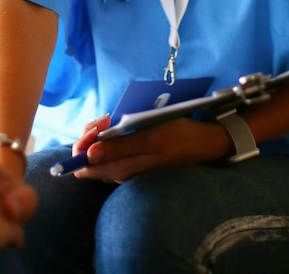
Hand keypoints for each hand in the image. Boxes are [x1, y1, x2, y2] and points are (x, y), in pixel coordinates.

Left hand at [72, 115, 230, 182]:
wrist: (205, 143)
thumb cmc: (179, 138)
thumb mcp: (151, 139)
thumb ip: (120, 148)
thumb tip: (89, 154)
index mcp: (121, 169)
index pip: (83, 166)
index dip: (83, 144)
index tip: (99, 126)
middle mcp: (120, 172)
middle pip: (88, 157)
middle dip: (90, 134)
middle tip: (106, 118)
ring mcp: (127, 165)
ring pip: (99, 152)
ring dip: (100, 133)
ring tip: (112, 117)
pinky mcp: (134, 158)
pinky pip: (112, 149)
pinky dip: (110, 134)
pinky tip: (119, 123)